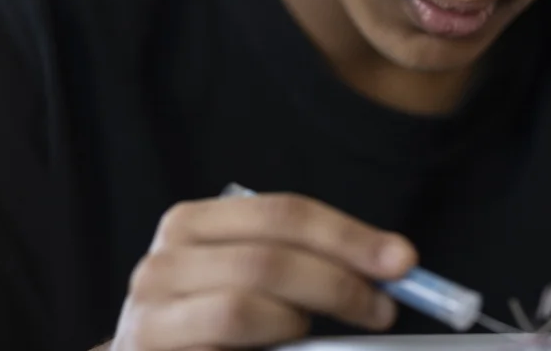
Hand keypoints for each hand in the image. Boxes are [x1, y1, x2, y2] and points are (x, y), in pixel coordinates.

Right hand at [110, 192, 416, 349]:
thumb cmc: (209, 321)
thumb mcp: (251, 276)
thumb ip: (306, 261)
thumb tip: (393, 260)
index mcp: (191, 223)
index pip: (285, 213)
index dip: (348, 235)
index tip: (403, 260)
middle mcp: (162, 261)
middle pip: (270, 257)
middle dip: (339, 281)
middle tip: (384, 308)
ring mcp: (147, 317)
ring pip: (246, 305)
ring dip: (299, 319)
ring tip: (311, 331)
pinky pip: (230, 343)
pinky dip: (272, 344)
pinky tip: (281, 347)